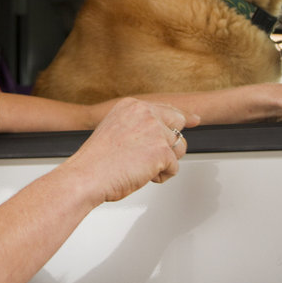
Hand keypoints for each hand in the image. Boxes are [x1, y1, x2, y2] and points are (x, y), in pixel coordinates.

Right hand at [65, 97, 187, 203]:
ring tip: (140, 168)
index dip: (182, 116)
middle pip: (179, 123)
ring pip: (179, 147)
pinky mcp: (162, 150)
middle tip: (160, 156)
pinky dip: (161, 176)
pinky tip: (142, 175)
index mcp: (132, 106)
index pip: (165, 108)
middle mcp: (145, 112)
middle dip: (172, 142)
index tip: (195, 119)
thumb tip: (161, 132)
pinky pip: (174, 167)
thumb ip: (137, 126)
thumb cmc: (96, 161)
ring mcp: (155, 130)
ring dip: (165, 162)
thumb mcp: (115, 131)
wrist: (86, 175)